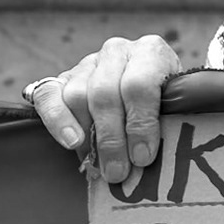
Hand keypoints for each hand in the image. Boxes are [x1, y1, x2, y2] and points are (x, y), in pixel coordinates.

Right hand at [26, 34, 182, 183]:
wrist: (147, 88)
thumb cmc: (166, 103)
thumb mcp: (174, 106)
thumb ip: (164, 123)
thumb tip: (144, 160)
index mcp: (150, 51)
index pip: (139, 85)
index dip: (140, 124)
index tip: (142, 158)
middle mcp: (117, 51)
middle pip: (105, 94)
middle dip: (112, 139)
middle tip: (118, 172)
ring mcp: (88, 63)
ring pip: (77, 96)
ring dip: (87, 137)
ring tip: (99, 166)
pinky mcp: (62, 78)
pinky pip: (48, 95)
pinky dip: (57, 121)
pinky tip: (71, 143)